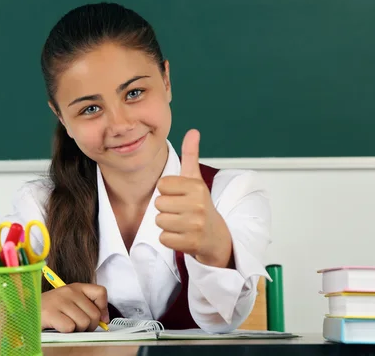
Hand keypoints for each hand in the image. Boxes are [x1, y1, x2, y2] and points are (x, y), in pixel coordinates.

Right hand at [41, 283, 109, 331]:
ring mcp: (60, 301)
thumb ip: (86, 306)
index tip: (100, 318)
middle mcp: (69, 291)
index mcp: (76, 287)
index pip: (101, 292)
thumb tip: (104, 319)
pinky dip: (66, 332)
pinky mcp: (51, 312)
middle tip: (78, 326)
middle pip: (94, 314)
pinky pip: (70, 328)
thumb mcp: (70, 302)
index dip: (103, 308)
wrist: (26, 310)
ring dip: (77, 330)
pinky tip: (58, 327)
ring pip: (84, 322)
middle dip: (89, 326)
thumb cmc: (51, 309)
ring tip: (66, 326)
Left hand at [155, 129, 233, 267]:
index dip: (167, 192)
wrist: (217, 237)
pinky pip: (163, 238)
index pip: (162, 185)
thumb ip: (191, 155)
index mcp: (197, 187)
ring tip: (181, 223)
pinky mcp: (191, 243)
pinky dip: (170, 239)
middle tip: (181, 212)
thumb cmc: (201, 207)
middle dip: (166, 209)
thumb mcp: (196, 180)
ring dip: (167, 224)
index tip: (180, 197)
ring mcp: (195, 225)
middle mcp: (198, 205)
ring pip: (159, 221)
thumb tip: (193, 131)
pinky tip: (182, 235)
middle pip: (158, 204)